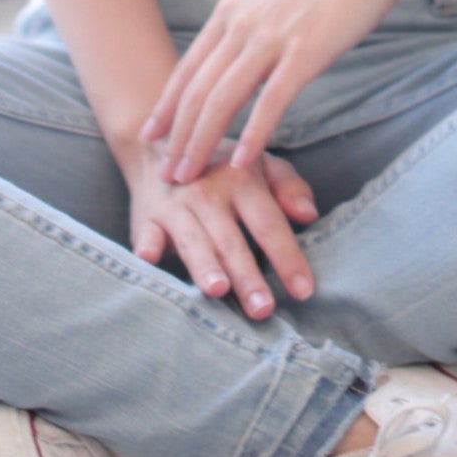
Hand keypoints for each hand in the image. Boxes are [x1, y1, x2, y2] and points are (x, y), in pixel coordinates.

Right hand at [127, 137, 317, 317]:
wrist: (167, 147)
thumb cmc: (225, 168)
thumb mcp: (262, 166)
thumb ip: (289, 187)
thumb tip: (309, 214)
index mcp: (242, 180)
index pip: (269, 224)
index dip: (287, 257)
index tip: (303, 290)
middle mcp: (209, 193)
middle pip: (232, 241)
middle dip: (247, 276)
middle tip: (263, 309)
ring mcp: (177, 206)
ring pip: (194, 242)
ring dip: (205, 265)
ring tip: (217, 290)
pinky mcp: (148, 218)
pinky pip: (147, 234)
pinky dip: (147, 246)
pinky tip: (150, 259)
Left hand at [140, 0, 409, 183]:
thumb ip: (250, 29)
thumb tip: (239, 64)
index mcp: (230, 12)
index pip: (186, 70)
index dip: (165, 108)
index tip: (149, 138)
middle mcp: (241, 24)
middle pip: (196, 91)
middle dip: (176, 137)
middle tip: (165, 175)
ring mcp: (272, 38)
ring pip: (222, 100)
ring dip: (201, 143)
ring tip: (189, 178)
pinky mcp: (305, 51)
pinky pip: (270, 101)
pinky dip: (252, 135)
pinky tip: (242, 163)